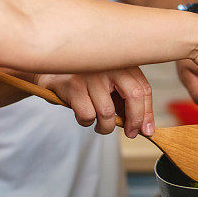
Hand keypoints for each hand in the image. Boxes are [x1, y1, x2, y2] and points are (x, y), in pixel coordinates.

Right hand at [36, 68, 153, 136]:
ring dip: (105, 127)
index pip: (143, 89)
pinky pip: (87, 115)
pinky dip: (86, 122)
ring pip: (108, 112)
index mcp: (121, 63)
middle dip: (134, 121)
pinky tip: (81, 114)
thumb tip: (145, 128)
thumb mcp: (109, 85)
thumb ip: (125, 100)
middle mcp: (109, 64)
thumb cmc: (84, 81)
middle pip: (134, 96)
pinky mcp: (73, 85)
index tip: (146, 130)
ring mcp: (90, 74)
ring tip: (100, 125)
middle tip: (130, 133)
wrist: (50, 71)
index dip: (147, 113)